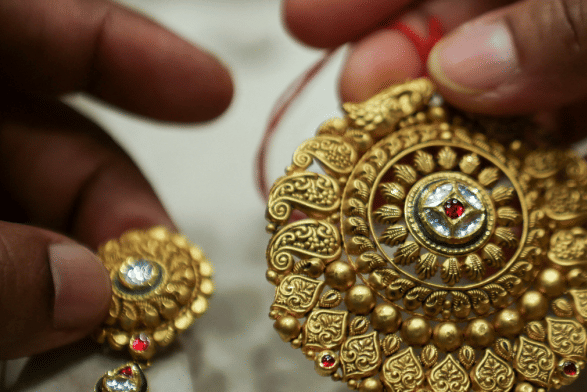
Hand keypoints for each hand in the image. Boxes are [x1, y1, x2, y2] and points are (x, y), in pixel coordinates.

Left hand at [0, 0, 231, 358]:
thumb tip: (83, 295)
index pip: (42, 22)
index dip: (133, 52)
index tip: (212, 98)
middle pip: (44, 131)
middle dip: (112, 202)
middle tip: (161, 275)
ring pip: (24, 201)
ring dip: (76, 260)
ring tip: (115, 320)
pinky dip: (28, 285)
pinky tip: (51, 325)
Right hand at [284, 0, 586, 236]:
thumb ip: (580, 15)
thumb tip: (465, 72)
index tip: (310, 22)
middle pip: (491, 43)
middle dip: (419, 81)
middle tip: (365, 112)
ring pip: (548, 118)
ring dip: (488, 161)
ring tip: (431, 194)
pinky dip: (584, 210)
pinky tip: (537, 232)